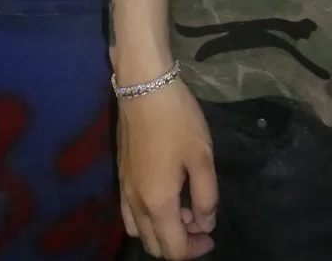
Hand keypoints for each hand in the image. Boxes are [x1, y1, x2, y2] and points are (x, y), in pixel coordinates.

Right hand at [118, 79, 217, 259]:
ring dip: (161, 231)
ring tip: (182, 208)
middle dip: (179, 243)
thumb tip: (205, 224)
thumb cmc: (177, 120)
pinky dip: (146, 217)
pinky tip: (163, 194)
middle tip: (199, 220)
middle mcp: (135, 203)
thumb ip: (206, 197)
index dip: (195, 250)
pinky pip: (129, 213)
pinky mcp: (120, 174)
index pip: (173, 249)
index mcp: (157, 203)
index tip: (211, 236)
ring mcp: (124, 189)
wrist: (144, 86)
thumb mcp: (202, 157)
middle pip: (154, 246)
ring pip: (139, 231)